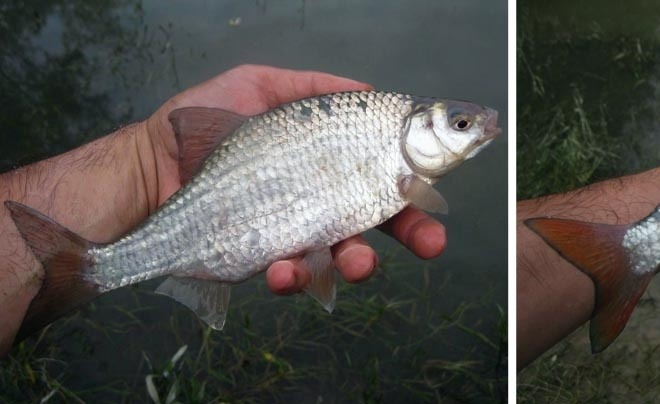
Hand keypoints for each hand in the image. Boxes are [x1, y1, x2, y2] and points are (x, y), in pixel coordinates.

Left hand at [141, 65, 445, 293]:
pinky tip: (285, 266)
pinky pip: (293, 276)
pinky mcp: (265, 261)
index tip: (438, 192)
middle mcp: (319, 200)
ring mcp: (294, 234)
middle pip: (380, 222)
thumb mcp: (259, 86)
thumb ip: (316, 88)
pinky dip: (296, 276)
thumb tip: (372, 91)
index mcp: (326, 164)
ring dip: (360, 263)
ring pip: (344, 258)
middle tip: (434, 242)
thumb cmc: (199, 125)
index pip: (383, 175)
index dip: (415, 186)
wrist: (147, 168)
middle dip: (414, 234)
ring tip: (359, 263)